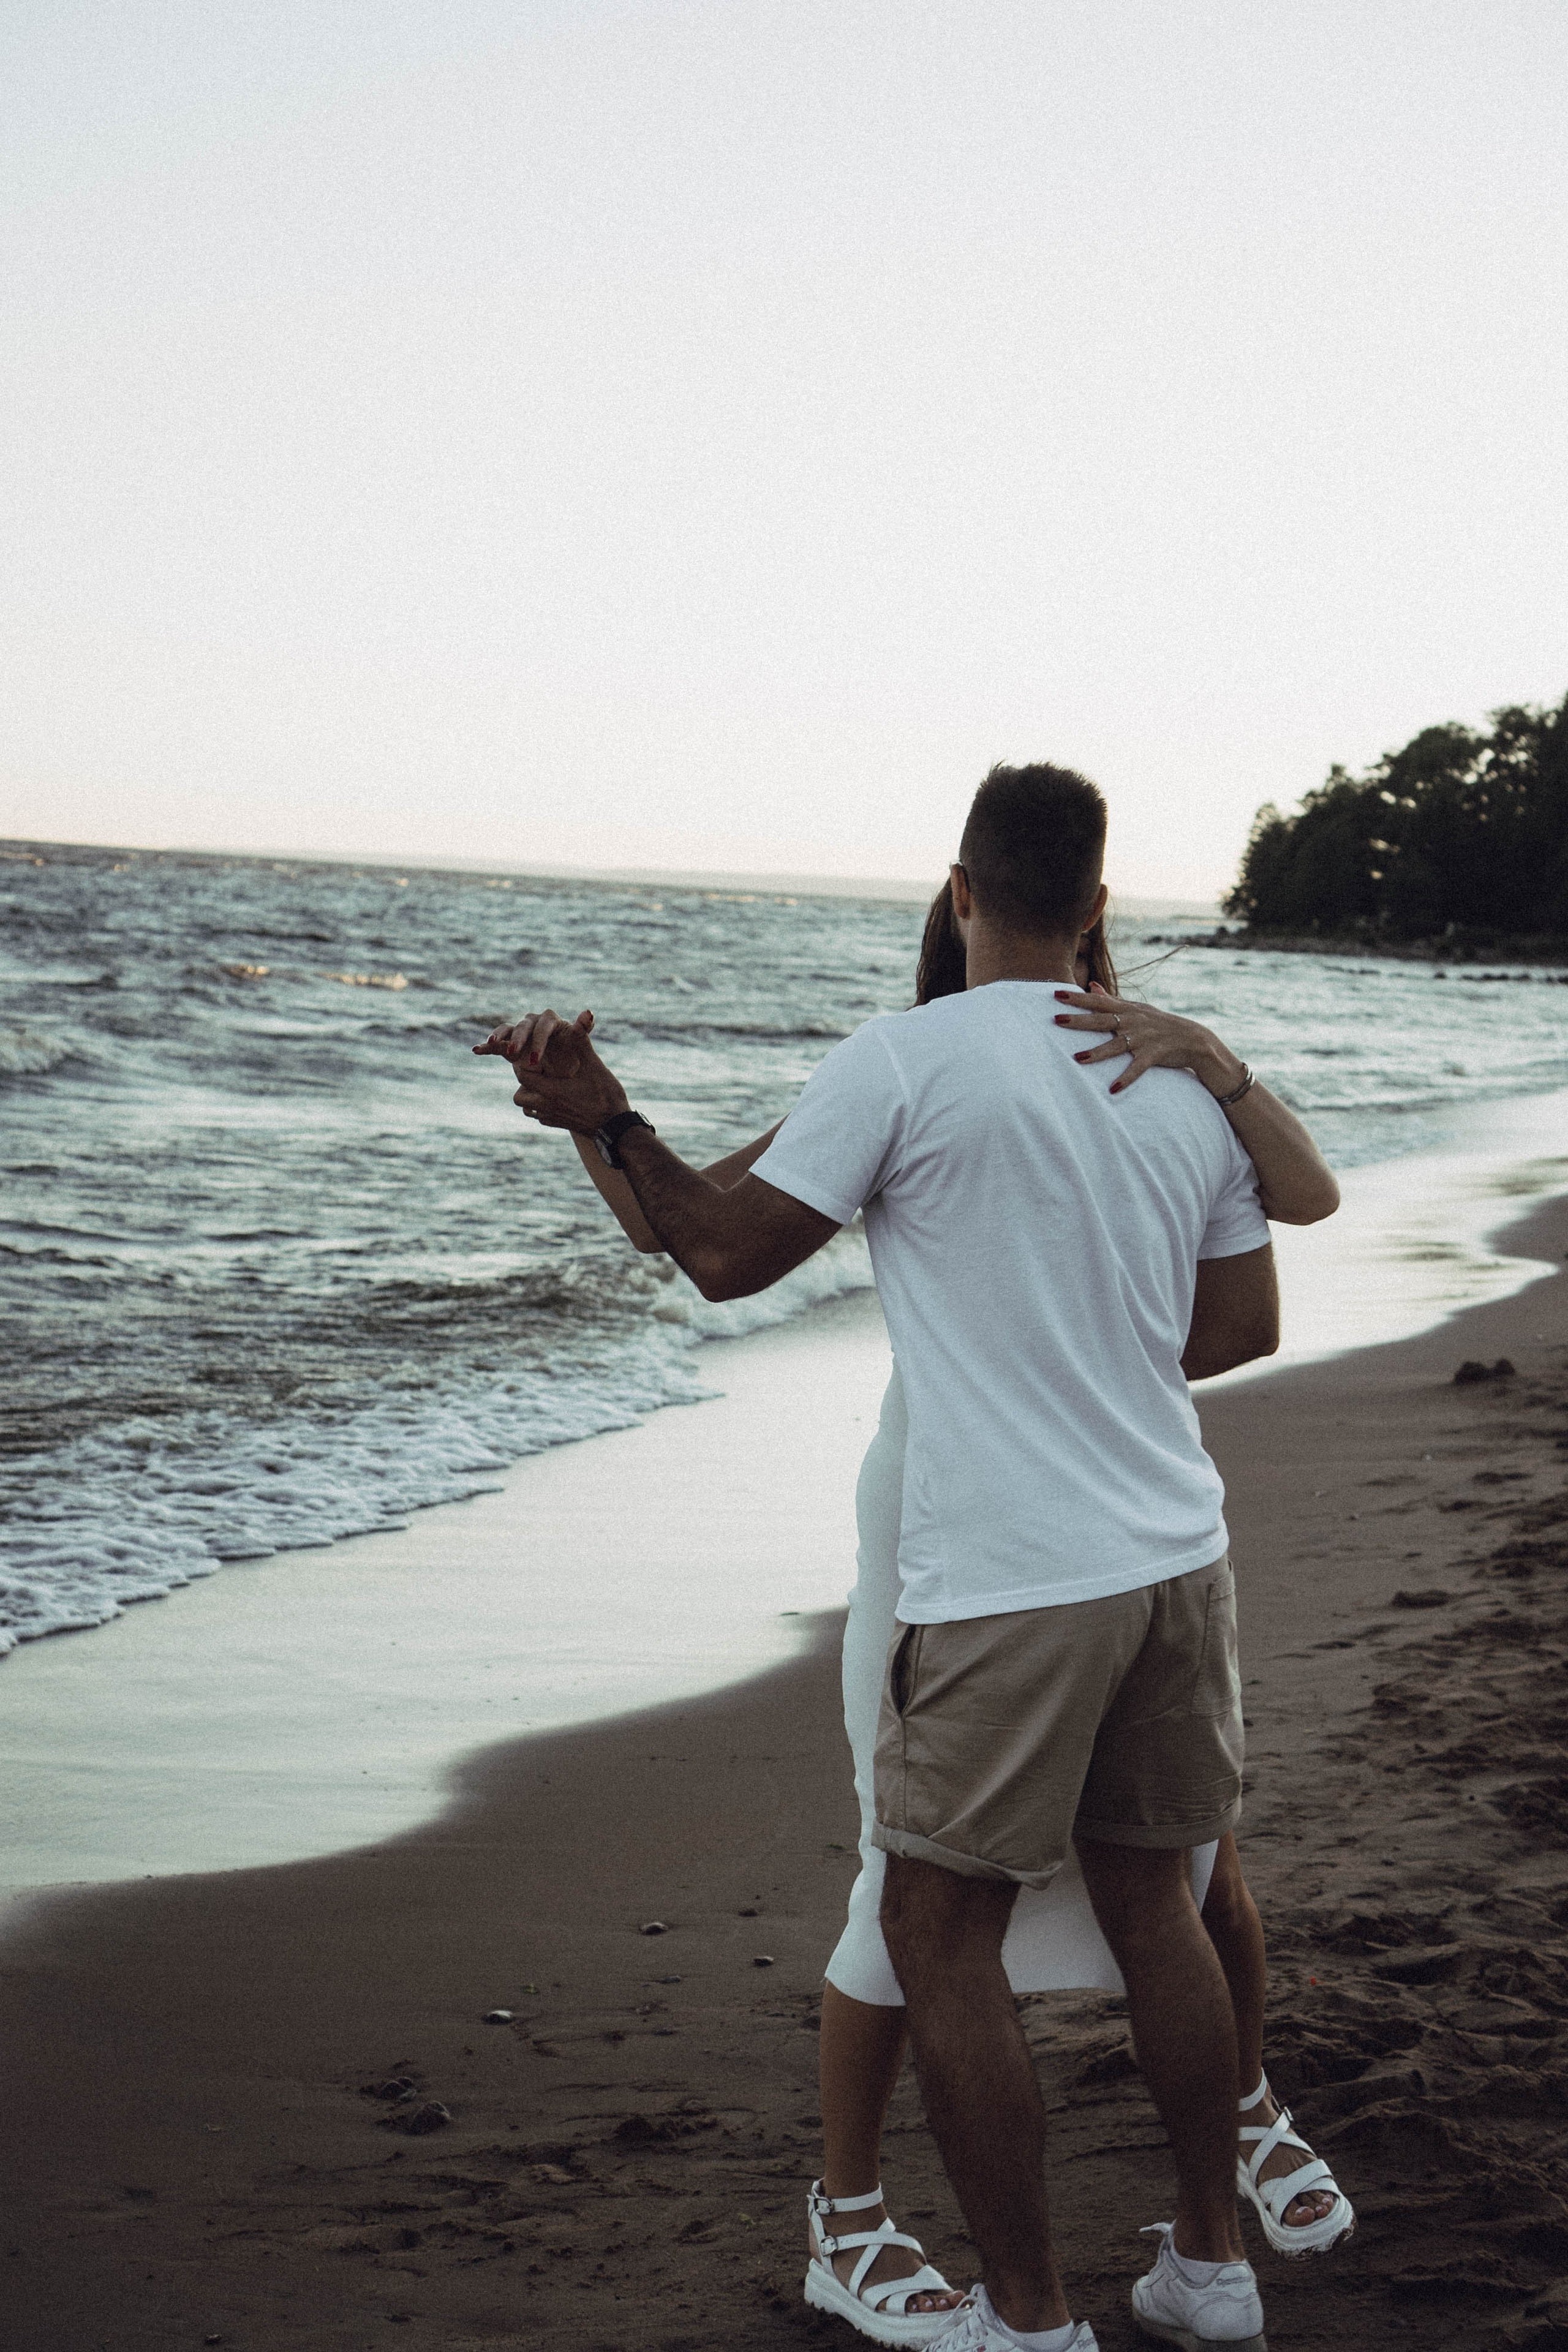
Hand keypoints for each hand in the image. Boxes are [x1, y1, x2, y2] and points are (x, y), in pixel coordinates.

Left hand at [474, 1006, 629, 1135]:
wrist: (616, 1127)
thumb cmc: (606, 1095)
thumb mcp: (594, 1065)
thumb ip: (583, 1041)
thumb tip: (584, 1013)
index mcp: (551, 1089)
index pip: (523, 1075)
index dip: (524, 1063)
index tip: (533, 1055)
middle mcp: (546, 1106)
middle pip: (519, 1096)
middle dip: (524, 1082)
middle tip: (538, 1070)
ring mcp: (552, 1118)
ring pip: (527, 1109)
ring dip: (530, 1097)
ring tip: (544, 1084)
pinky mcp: (558, 1125)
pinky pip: (540, 1117)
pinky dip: (541, 1108)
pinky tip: (556, 1098)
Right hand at [474, 1006, 594, 1071]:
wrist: (564, 1070)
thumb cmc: (574, 1055)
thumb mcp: (580, 1045)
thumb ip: (583, 1029)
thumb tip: (588, 1012)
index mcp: (551, 1021)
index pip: (543, 1026)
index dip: (538, 1041)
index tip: (536, 1060)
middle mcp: (534, 1022)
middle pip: (523, 1027)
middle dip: (518, 1040)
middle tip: (514, 1054)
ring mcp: (520, 1033)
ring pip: (507, 1031)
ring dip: (499, 1037)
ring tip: (492, 1045)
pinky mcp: (509, 1045)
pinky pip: (497, 1044)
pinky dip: (486, 1047)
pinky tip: (476, 1050)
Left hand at [1052, 984, 1245, 1098]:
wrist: (1193, 1039)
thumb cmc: (1159, 1023)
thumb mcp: (1137, 1008)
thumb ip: (1112, 999)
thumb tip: (1091, 986)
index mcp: (1127, 1009)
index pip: (1098, 1001)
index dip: (1077, 997)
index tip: (1056, 993)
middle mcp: (1133, 1021)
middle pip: (1102, 1020)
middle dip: (1079, 1020)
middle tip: (1056, 1020)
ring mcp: (1143, 1038)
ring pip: (1116, 1045)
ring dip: (1097, 1053)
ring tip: (1077, 1059)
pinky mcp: (1154, 1055)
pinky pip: (1137, 1068)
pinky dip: (1126, 1078)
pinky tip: (1113, 1089)